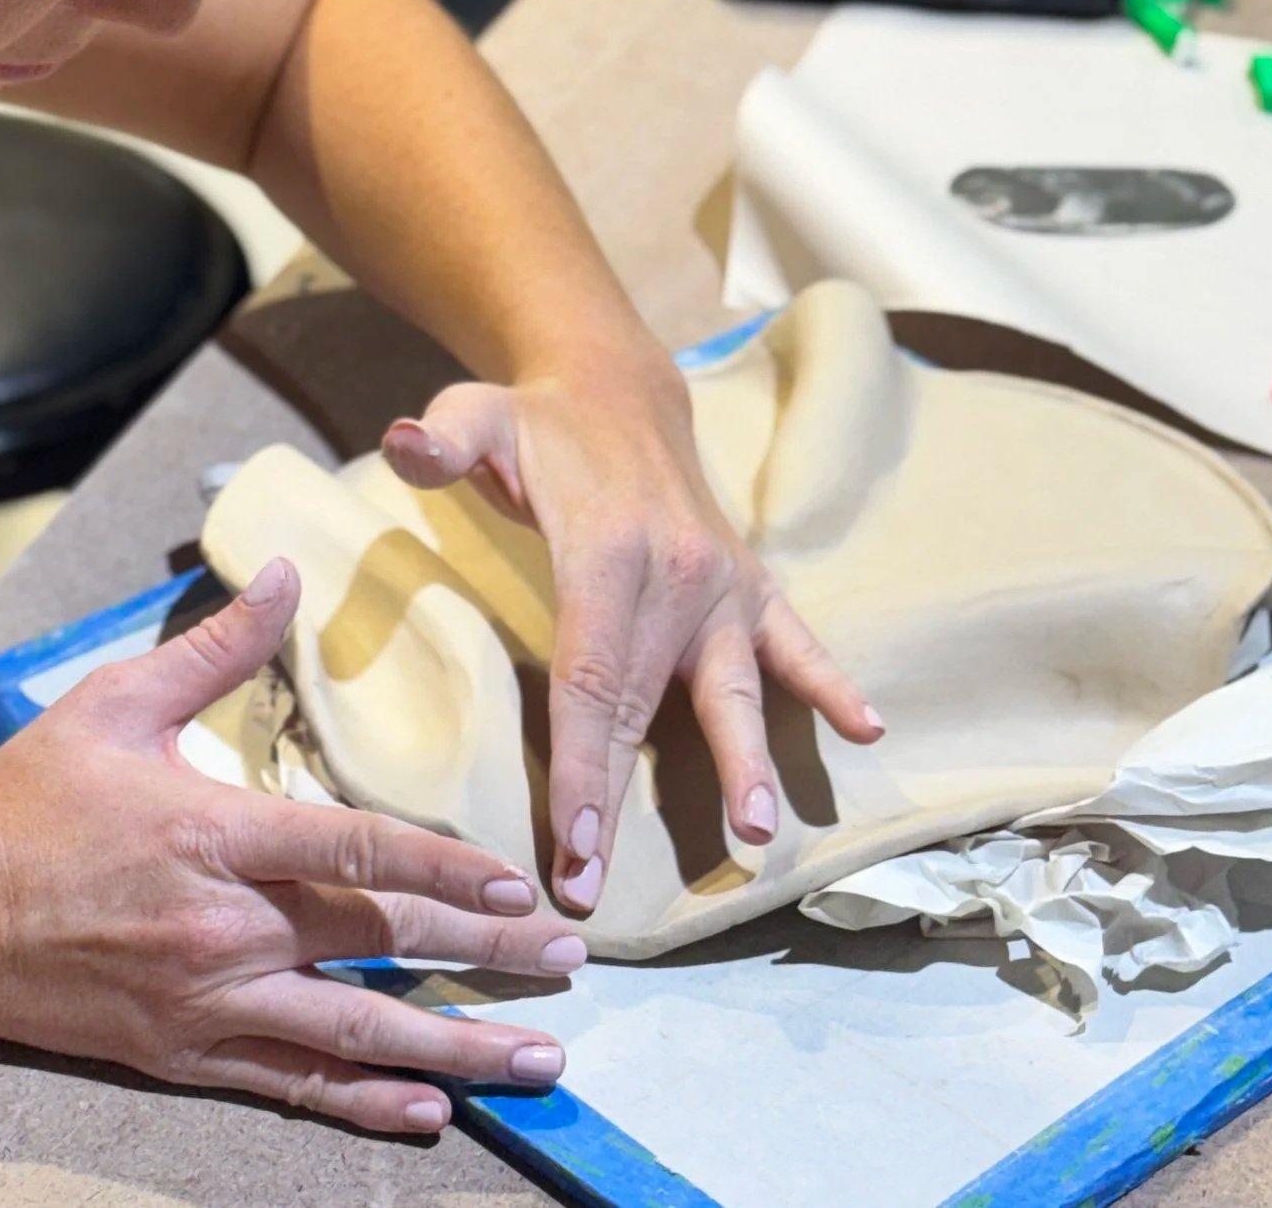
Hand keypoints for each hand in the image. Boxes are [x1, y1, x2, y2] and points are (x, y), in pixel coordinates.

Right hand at [0, 560, 584, 1133]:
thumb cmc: (26, 804)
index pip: (355, 855)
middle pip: (378, 948)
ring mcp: (205, 1001)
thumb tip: (283, 569)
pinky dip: (364, 1104)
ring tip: (536, 1062)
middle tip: (571, 967)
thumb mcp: (114, 702)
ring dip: (454, 1048)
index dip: (446, 870)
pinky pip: (291, 1086)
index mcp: (213, 834)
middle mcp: (222, 928)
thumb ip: (214, 646)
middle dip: (485, 959)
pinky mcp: (183, 1053)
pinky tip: (430, 1111)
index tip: (521, 884)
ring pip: (353, 1035)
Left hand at [381, 351, 882, 916]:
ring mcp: (724, 582)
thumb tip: (403, 442)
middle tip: (596, 882)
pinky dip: (832, 683)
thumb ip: (440, 437)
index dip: (580, 765)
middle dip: (618, 796)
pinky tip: (868, 727)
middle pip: (644, 703)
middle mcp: (678, 571)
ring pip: (733, 686)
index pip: (590, 677)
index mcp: (609, 549)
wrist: (618, 390)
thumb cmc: (535, 424)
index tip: (572, 843)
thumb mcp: (475, 415)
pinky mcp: (752, 583)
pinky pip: (797, 640)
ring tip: (756, 829)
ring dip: (746, 760)